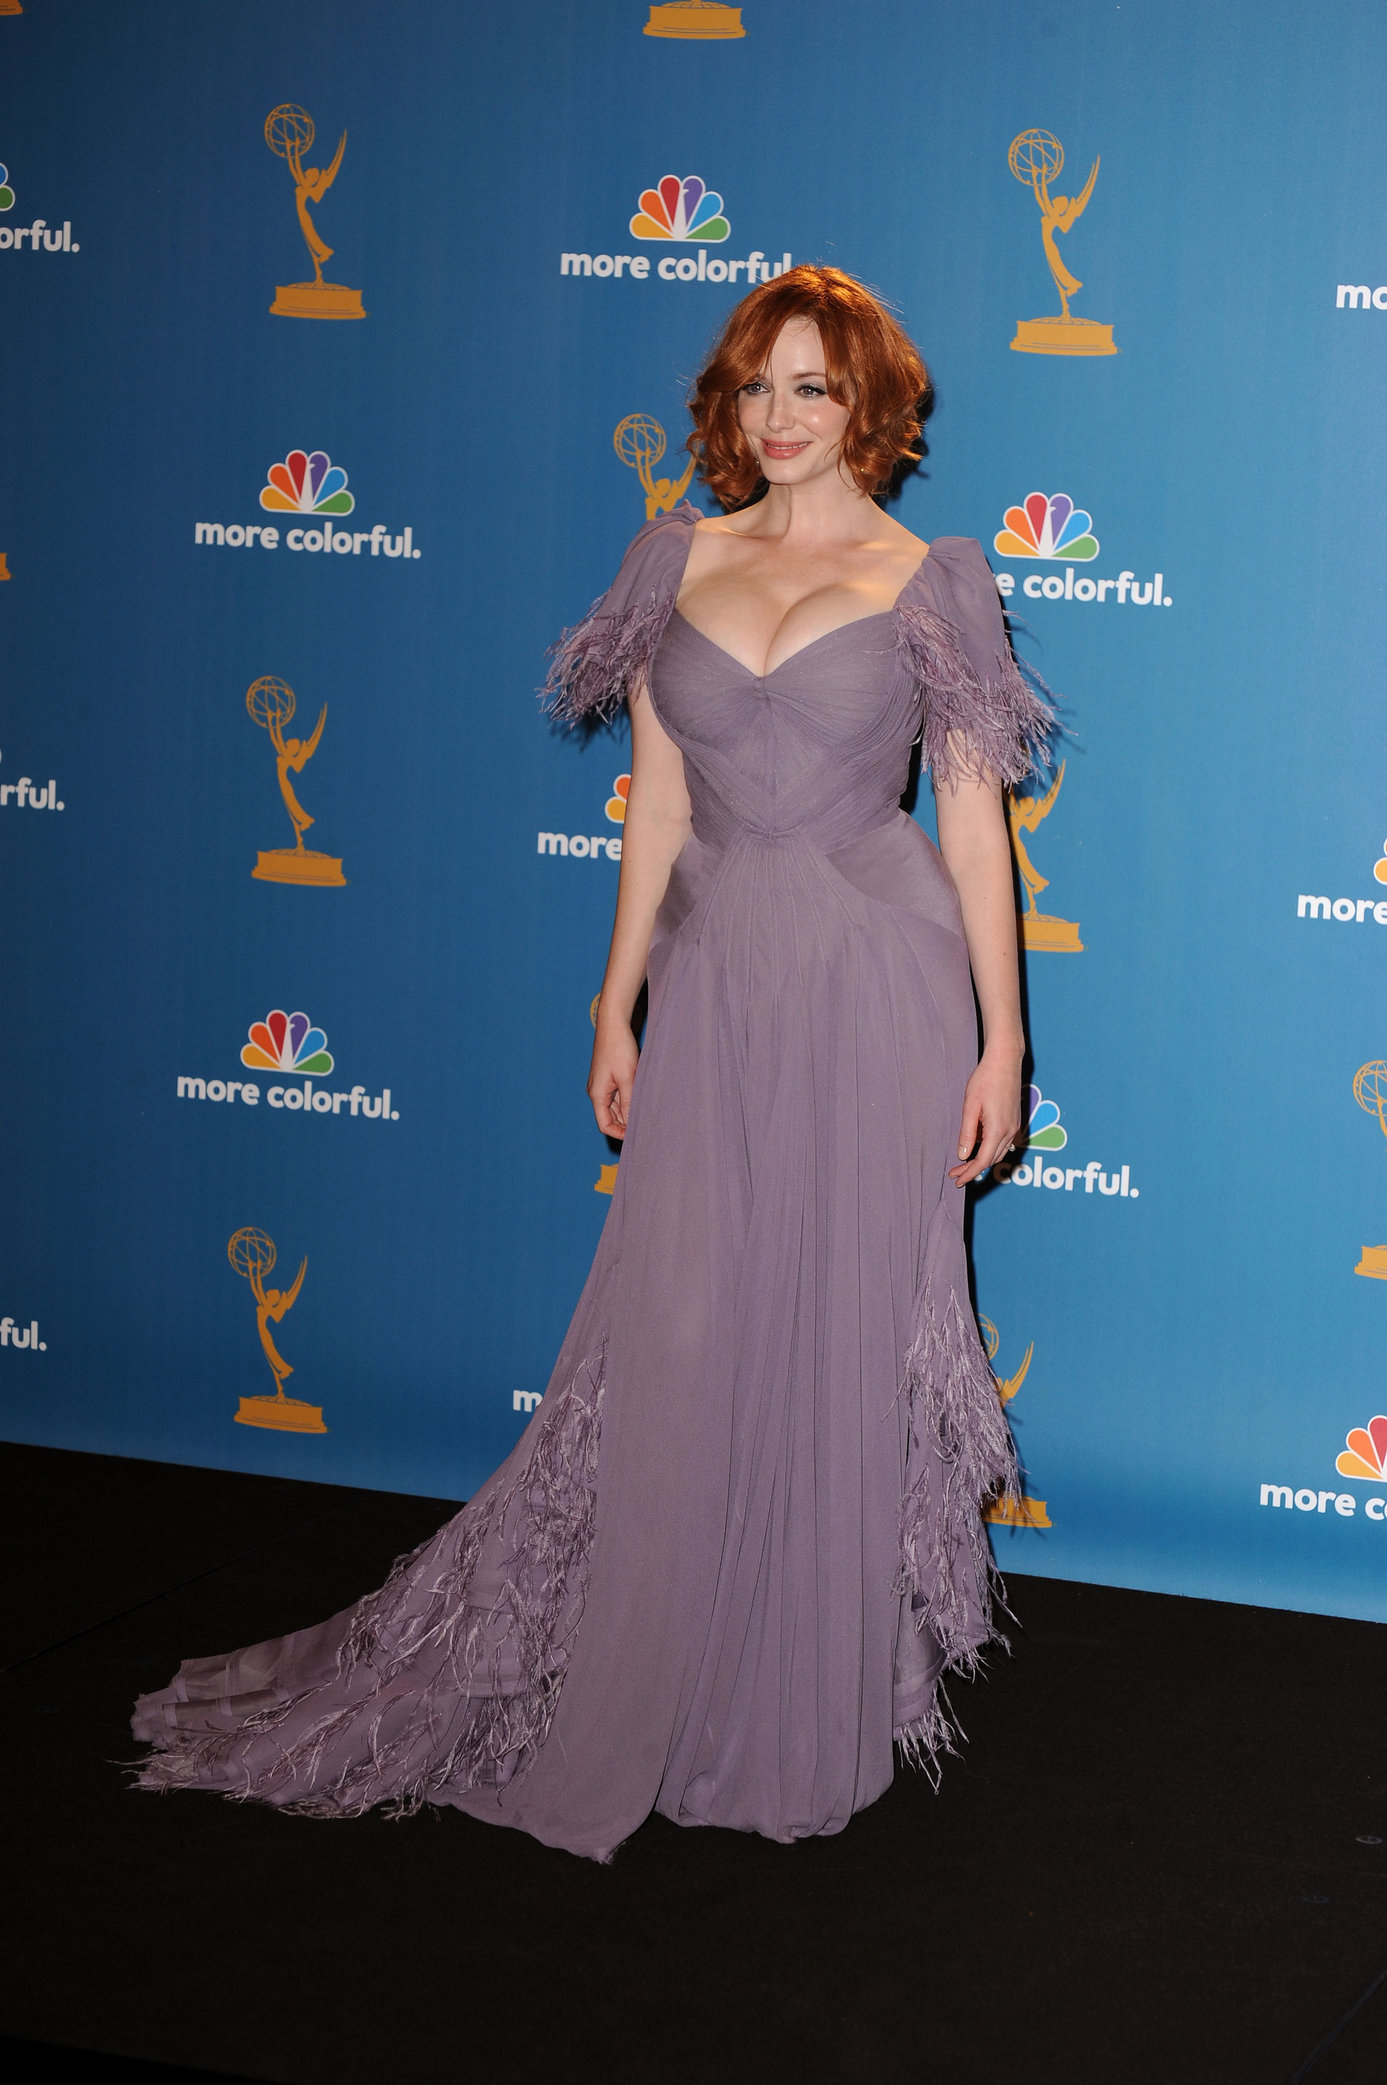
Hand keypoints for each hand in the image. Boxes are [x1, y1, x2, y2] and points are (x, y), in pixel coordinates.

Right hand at [588, 1018, 638, 1139]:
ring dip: (628, 1112)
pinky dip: (628, 1101)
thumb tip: (632, 1123)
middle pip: (610, 1118)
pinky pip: (617, 1096)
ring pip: (615, 1107)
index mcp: (597, 1094)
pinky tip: (641, 1099)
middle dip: (625, 1123)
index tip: (637, 1133)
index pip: (605, 1125)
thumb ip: (629, 1101)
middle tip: (645, 1124)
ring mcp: (602, 1085)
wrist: (613, 1025)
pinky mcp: (609, 1078)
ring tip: (645, 1112)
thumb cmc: (619, 1048)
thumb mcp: (627, 1077)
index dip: (620, 1133)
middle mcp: (597, 1092)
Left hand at [948, 1052, 1021, 1186]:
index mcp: (998, 1129)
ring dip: (982, 1161)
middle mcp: (1010, 1131)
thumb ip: (967, 1133)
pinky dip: (990, 1150)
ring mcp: (1015, 1127)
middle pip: (991, 1160)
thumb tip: (963, 1155)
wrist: (1005, 1061)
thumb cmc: (985, 1080)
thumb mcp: (970, 1106)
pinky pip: (1003, 1143)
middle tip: (954, 1173)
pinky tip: (977, 1147)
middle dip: (973, 1170)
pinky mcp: (1015, 1122)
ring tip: (962, 1164)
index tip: (957, 1181)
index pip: (983, 1161)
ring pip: (999, 1153)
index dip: (969, 1174)